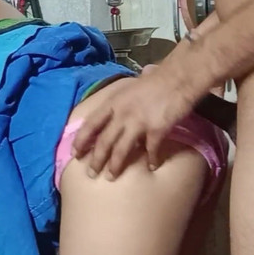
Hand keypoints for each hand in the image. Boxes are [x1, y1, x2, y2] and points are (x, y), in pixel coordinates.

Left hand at [72, 68, 196, 179]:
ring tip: (111, 177)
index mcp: (112, 104)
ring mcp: (138, 122)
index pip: (90, 124)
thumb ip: (118, 104)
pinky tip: (153, 166)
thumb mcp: (128, 90)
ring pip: (121, 150)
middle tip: (91, 174)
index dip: (81, 140)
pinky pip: (151, 150)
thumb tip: (111, 113)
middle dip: (96, 160)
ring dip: (115, 165)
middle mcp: (121, 114)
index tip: (75, 153)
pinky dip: (152, 160)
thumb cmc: (154, 81)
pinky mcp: (156, 129)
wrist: (178, 77)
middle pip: (104, 142)